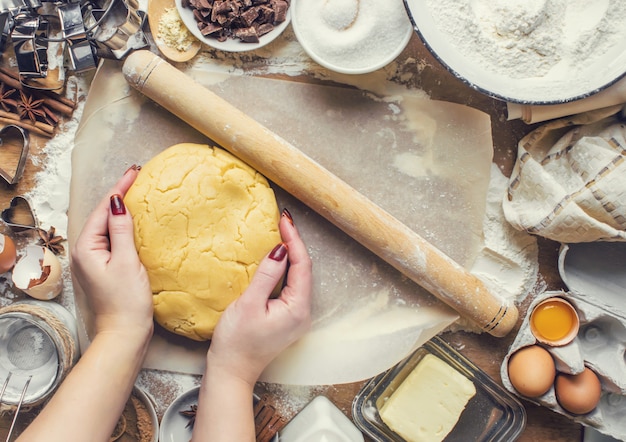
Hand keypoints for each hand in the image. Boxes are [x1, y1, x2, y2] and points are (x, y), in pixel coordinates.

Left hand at [71, 166, 152, 339]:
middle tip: (138, 177)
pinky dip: (123, 226)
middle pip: (102, 215)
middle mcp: (85, 251)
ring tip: (138, 192)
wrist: (124, 333)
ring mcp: (93, 260)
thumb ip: (122, 230)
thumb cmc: (126, 301)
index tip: (134, 172)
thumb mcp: (126, 261)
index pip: (103, 209)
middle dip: (119, 195)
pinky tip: (134, 221)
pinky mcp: (103, 267)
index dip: (119, 189)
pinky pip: (112, 238)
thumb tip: (118, 201)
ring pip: (107, 226)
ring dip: (121, 209)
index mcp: (86, 247)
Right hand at [207, 209, 312, 384]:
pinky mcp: (287, 317)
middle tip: (282, 221)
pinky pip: (290, 286)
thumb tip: (281, 249)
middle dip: (294, 243)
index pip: (302, 265)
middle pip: (304, 269)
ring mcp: (296, 316)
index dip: (294, 239)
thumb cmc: (236, 342)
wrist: (231, 371)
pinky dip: (285, 269)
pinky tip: (276, 258)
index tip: (284, 219)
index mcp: (298, 308)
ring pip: (298, 277)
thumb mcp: (249, 303)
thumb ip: (266, 275)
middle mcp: (303, 312)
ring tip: (280, 232)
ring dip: (290, 255)